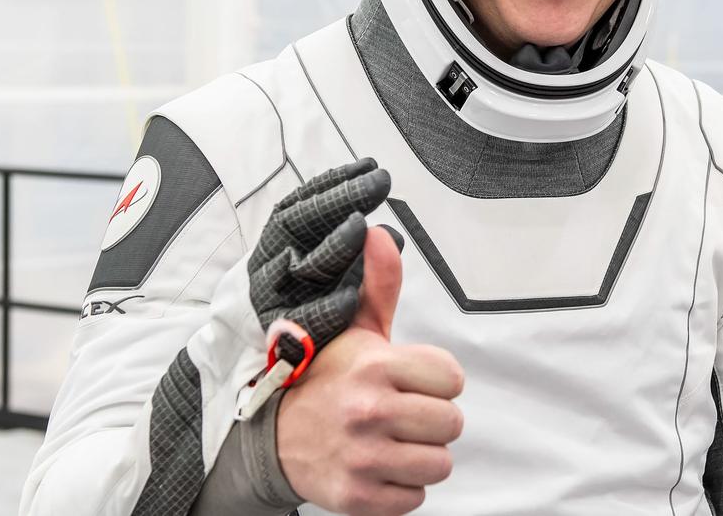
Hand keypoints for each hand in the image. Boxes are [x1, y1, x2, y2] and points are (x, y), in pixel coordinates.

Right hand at [277, 224, 465, 514]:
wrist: (270, 437)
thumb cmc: (322, 380)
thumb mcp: (352, 330)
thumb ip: (378, 286)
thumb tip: (379, 234)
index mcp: (374, 365)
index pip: (452, 378)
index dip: (438, 381)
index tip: (416, 382)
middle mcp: (369, 410)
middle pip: (452, 423)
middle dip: (433, 420)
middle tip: (404, 413)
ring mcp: (363, 456)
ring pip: (440, 463)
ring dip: (422, 455)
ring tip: (393, 440)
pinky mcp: (357, 496)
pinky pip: (415, 498)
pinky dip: (402, 487)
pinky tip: (380, 466)